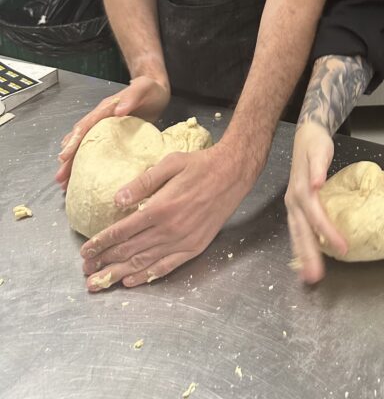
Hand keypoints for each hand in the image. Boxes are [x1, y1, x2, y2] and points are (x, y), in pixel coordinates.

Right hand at [55, 76, 170, 189]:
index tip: (64, 156)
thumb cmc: (150, 89)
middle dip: (69, 158)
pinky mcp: (114, 138)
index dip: (74, 141)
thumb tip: (118, 110)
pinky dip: (88, 163)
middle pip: (81, 139)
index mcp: (106, 109)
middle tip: (60, 177)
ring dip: (75, 164)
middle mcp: (101, 120)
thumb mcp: (143, 89)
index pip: (86, 126)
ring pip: (85, 147)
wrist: (158, 92)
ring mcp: (106, 129)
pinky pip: (97, 150)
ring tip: (65, 183)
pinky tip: (83, 176)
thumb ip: (131, 97)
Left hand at [80, 141, 257, 290]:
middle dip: (104, 262)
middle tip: (86, 272)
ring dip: (119, 274)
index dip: (101, 242)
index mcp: (160, 207)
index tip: (85, 251)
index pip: (122, 231)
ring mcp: (183, 241)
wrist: (233, 174)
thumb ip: (143, 181)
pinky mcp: (194, 247)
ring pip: (144, 263)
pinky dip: (147, 276)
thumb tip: (117, 199)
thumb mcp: (171, 163)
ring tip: (100, 283)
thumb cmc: (200, 165)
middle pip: (129, 250)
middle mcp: (169, 229)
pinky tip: (132, 281)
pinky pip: (166, 267)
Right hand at [284, 123, 346, 283]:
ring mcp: (293, 205)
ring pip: (297, 234)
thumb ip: (317, 167)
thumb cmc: (315, 144)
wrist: (306, 136)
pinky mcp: (296, 207)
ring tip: (309, 276)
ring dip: (303, 255)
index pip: (315, 216)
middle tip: (315, 277)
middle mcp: (294, 201)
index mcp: (300, 191)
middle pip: (301, 232)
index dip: (327, 232)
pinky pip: (298, 230)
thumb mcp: (319, 150)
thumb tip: (316, 183)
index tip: (342, 248)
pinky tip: (307, 258)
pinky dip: (302, 245)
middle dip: (308, 255)